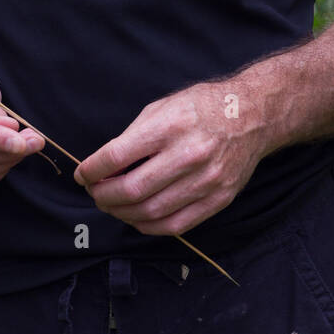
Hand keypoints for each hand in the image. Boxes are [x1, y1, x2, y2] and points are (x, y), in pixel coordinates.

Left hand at [73, 80, 265, 234]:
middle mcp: (189, 154)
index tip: (82, 174)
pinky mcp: (218, 199)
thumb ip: (133, 136)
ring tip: (112, 205)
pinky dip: (149, 226)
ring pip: (151, 212)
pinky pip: (175, 225)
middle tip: (94, 193)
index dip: (92, 169)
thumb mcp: (162, 107)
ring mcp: (206, 181)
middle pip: (132, 189)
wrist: (251, 116)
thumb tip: (103, 166)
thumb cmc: (201, 107)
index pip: (118, 155)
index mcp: (170, 126)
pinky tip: (137, 217)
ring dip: (122, 214)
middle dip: (103, 196)